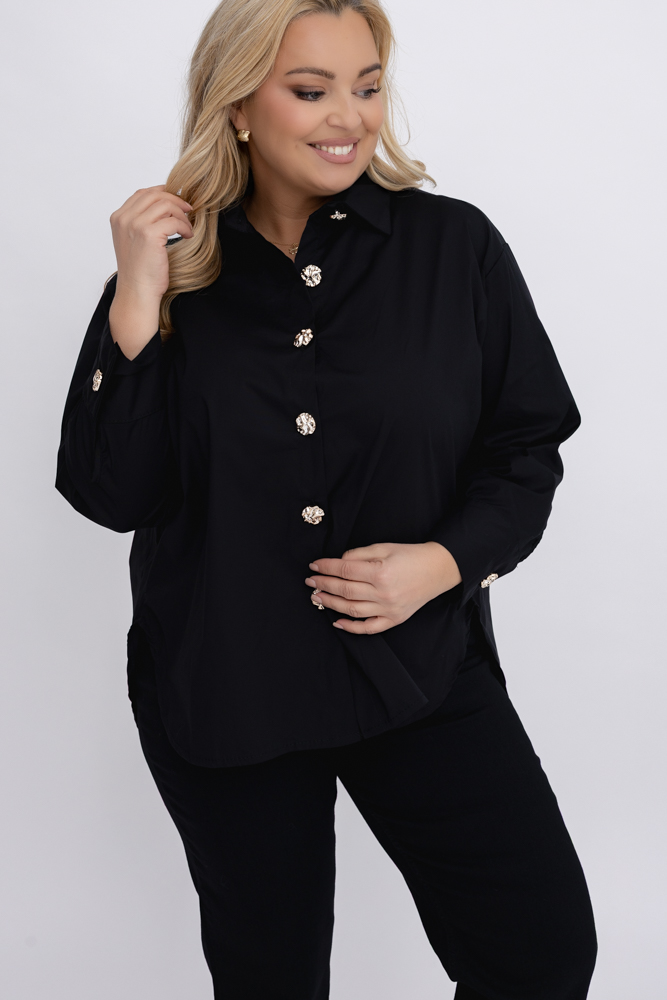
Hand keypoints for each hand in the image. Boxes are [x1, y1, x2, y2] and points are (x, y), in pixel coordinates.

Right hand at [109, 185, 192, 358]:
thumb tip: (164, 207)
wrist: (137, 292)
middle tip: (189, 211)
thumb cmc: (139, 271)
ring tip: (187, 228)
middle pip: (155, 194)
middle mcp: (124, 218)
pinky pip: (174, 220)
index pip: (142, 193)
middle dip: (176, 200)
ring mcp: (135, 225)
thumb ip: (141, 222)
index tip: (177, 202)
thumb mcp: (134, 241)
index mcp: (118, 218)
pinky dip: (185, 227)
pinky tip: (188, 236)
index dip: (162, 193)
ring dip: (182, 215)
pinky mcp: (149, 234)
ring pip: (166, 204)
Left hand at [304, 541, 461, 634]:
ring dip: (331, 604)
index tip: (314, 565)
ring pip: (352, 609)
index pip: (344, 571)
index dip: (326, 568)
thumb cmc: (411, 555)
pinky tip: (336, 622)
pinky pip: (369, 628)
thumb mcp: (384, 547)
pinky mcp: (395, 619)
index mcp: (380, 572)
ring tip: (317, 597)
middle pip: (344, 590)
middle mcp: (383, 593)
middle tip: (310, 581)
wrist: (438, 569)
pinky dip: (351, 627)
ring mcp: (389, 609)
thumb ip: (359, 555)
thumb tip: (338, 563)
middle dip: (323, 584)